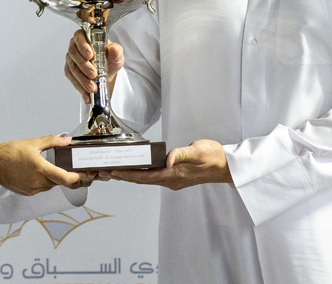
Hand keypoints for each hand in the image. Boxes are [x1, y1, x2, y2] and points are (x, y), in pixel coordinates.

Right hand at [0, 135, 94, 195]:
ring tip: (55, 167)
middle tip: (75, 168)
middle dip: (68, 176)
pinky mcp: (28, 192)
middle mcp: (37, 182)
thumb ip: (52, 141)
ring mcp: (33, 189)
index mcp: (40, 169)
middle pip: (60, 182)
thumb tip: (67, 140)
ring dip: (56, 178)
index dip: (78, 177)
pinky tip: (42, 173)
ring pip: (52, 185)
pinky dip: (46, 181)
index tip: (84, 173)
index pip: (65, 178)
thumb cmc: (10, 152)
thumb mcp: (33, 143)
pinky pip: (43, 188)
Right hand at [64, 29, 123, 103]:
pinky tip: (87, 94)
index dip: (82, 45)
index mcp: (85, 37)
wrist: (108, 73)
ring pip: (73, 68)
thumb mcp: (117, 55)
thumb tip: (113, 49)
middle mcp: (75, 47)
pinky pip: (72, 80)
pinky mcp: (70, 72)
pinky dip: (80, 88)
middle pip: (74, 54)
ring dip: (82, 79)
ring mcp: (71, 60)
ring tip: (92, 88)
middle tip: (94, 75)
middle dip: (84, 66)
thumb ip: (116, 51)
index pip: (79, 36)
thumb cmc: (110, 59)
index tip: (90, 55)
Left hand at [107, 140, 231, 189]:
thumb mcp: (198, 151)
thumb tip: (167, 159)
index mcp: (174, 175)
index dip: (128, 175)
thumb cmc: (213, 156)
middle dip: (124, 176)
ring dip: (131, 175)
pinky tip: (136, 168)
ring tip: (115, 170)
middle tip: (106, 171)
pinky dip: (141, 173)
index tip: (114, 172)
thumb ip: (181, 154)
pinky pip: (153, 176)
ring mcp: (173, 180)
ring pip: (147, 179)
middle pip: (142, 180)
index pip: (146, 177)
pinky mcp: (175, 176)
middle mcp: (171, 180)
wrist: (225, 165)